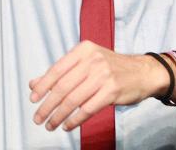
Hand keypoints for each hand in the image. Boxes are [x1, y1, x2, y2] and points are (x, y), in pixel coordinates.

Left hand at [28, 41, 164, 131]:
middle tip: (38, 118)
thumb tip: (34, 84)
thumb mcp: (87, 62)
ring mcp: (104, 75)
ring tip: (50, 125)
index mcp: (84, 50)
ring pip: (73, 99)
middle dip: (47, 105)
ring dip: (58, 115)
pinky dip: (74, 120)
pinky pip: (87, 109)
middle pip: (63, 86)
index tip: (33, 99)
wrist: (143, 72)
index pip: (57, 69)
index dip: (43, 86)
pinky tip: (67, 125)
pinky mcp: (112, 90)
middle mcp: (93, 60)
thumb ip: (61, 72)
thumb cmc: (111, 68)